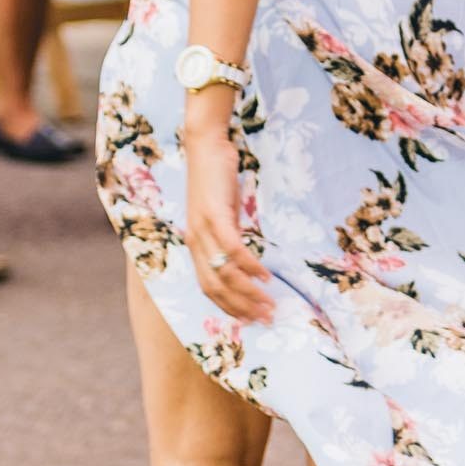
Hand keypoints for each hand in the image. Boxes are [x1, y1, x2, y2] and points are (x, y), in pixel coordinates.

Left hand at [184, 124, 274, 323]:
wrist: (205, 146)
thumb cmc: (216, 180)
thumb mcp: (222, 214)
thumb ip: (230, 236)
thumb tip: (245, 259)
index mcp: (195, 245)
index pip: (208, 288)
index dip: (229, 307)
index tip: (252, 319)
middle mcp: (194, 241)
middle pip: (216, 287)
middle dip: (241, 307)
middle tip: (266, 318)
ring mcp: (202, 229)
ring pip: (224, 272)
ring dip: (248, 292)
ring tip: (270, 302)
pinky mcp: (214, 214)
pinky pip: (233, 248)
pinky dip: (249, 265)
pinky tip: (265, 275)